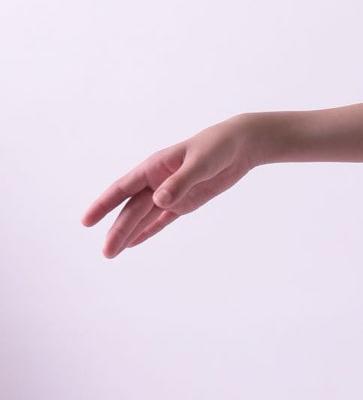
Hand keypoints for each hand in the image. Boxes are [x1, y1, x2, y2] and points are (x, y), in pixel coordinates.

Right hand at [81, 113, 267, 258]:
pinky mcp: (184, 202)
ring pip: (143, 217)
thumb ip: (181, 182)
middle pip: (132, 210)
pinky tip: (134, 243)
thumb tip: (159, 201)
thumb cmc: (217, 147)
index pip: (123, 189)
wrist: (240, 145)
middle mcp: (157, 181)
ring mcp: (169, 193)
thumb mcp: (200, 162)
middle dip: (118, 230)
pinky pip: (162, 220)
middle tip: (106, 253)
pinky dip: (148, 231)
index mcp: (154, 167)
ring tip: (112, 253)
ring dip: (128, 234)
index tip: (86, 221)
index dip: (103, 205)